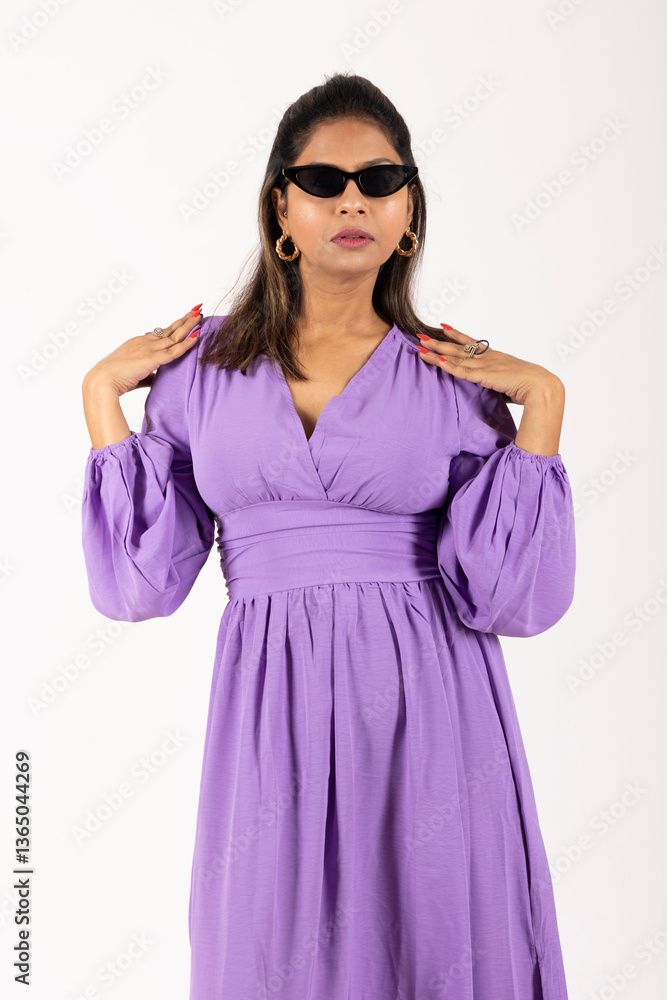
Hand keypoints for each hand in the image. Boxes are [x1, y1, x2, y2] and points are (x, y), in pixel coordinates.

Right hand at [83, 308, 202, 396]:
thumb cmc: (115, 379)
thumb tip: (158, 378)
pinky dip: (187, 344)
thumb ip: (149, 374)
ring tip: (200, 316)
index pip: (161, 333)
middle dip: (184, 320)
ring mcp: (149, 349)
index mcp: (139, 343)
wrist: (102, 381)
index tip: (184, 320)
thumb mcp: (135, 374)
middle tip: (196, 309)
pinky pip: (174, 350)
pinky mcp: (152, 359)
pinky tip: (197, 337)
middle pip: (170, 329)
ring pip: (174, 336)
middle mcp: (145, 342)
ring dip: (189, 326)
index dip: (174, 326)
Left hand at [417, 324, 562, 405]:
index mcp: (496, 357)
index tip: (444, 327)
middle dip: (438, 340)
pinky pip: (460, 370)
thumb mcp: (511, 382)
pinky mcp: (483, 375)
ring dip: (436, 351)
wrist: (540, 387)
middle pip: (458, 347)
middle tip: (421, 334)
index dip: (457, 335)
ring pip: (454, 356)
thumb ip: (499, 383)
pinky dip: (446, 365)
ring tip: (419, 345)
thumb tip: (495, 389)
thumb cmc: (530, 387)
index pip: (473, 343)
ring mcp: (485, 365)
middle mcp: (488, 357)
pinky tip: (434, 359)